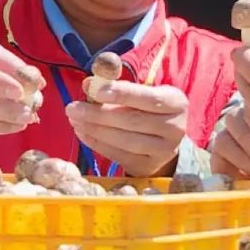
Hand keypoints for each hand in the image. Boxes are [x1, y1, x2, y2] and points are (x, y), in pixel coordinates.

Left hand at [64, 81, 187, 176]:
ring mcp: (163, 151)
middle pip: (133, 120)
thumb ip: (118, 84)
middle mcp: (174, 128)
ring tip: (75, 119)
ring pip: (124, 140)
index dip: (122, 94)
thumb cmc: (150, 108)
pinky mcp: (148, 166)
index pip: (149, 98)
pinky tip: (83, 132)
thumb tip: (90, 83)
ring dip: (95, 129)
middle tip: (72, 107)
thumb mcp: (143, 91)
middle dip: (98, 114)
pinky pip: (118, 155)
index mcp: (176, 103)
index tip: (95, 90)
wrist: (167, 139)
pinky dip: (97, 143)